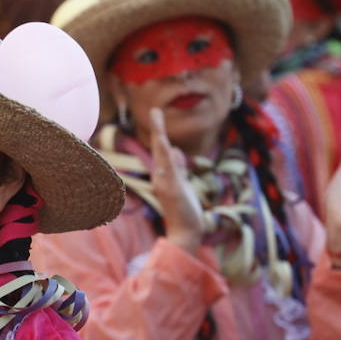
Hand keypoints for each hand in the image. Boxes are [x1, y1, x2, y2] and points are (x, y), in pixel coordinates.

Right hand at [147, 108, 204, 253]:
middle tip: (155, 109)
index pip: (160, 148)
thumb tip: (176, 151)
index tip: (157, 112)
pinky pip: (168, 170)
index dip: (159, 131)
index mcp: (163, 174)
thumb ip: (178, 167)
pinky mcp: (171, 191)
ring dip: (159, 137)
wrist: (185, 230)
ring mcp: (164, 183)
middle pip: (158, 148)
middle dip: (157, 128)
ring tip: (157, 119)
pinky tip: (165, 144)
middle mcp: (160, 176)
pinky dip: (165, 156)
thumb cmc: (184, 210)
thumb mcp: (182, 184)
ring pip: (161, 156)